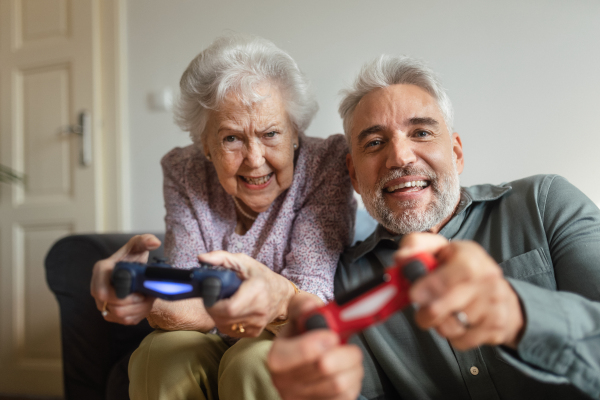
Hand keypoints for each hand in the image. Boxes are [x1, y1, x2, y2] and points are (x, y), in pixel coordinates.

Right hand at [90, 234, 159, 324]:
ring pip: (120, 317)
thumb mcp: (138, 245)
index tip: (140, 293)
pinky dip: (138, 314)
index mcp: (101, 271)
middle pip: (114, 308)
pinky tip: (144, 304)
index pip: (102, 292)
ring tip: (147, 298)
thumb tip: (155, 242)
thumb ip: (144, 241)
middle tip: (147, 296)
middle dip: (136, 304)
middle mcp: (97, 288)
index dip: (123, 297)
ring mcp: (103, 303)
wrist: (133, 270)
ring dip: (139, 309)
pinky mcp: (112, 314)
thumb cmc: (133, 257)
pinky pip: (125, 321)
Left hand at [198, 251, 296, 336]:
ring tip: (222, 303)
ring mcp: (257, 325)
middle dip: (212, 308)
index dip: (214, 304)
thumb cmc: (262, 277)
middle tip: (212, 298)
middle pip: (223, 318)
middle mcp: (259, 311)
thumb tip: (202, 258)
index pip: (229, 308)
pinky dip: (225, 322)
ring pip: (224, 326)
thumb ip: (222, 258)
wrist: (282, 296)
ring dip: (217, 316)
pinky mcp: (254, 333)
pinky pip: (231, 331)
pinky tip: (229, 312)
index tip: (210, 295)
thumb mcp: (244, 262)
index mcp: (256, 291)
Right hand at [268, 293, 363, 399]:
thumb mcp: (298, 314)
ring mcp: (301, 399)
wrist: (303, 355)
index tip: (333, 335)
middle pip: (327, 368)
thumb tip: (310, 306)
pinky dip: (354, 380)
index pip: (306, 352)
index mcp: (278, 358)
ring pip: (341, 384)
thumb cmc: (303, 332)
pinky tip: (346, 371)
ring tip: (348, 356)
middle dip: (344, 352)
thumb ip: (303, 306)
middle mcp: (286, 383)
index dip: (324, 341)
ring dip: (353, 366)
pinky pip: (347, 396)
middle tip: (346, 344)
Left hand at [395, 232, 524, 349]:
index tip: (414, 295)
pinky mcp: (496, 327)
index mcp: (471, 258)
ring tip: (443, 312)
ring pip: (452, 327)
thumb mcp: (440, 249)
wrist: (499, 292)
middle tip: (421, 309)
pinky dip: (453, 336)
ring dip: (439, 323)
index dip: (432, 285)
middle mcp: (487, 280)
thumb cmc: (461, 270)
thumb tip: (401, 257)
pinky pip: (462, 341)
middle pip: (448, 306)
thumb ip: (416, 246)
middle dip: (425, 312)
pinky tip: (456, 322)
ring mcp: (494, 305)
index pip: (455, 273)